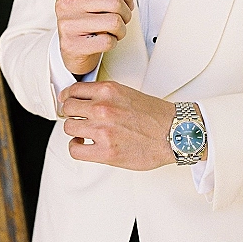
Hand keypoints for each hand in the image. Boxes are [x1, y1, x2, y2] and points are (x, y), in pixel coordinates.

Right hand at [55, 0, 138, 76]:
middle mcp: (66, 2)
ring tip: (111, 31)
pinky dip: (112, 43)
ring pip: (114, 22)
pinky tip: (102, 41)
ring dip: (120, 30)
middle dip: (126, 14)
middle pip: (116, 2)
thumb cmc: (89, 17)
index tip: (124, 4)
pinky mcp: (71, 44)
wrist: (73, 48)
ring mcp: (66, 23)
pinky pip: (107, 41)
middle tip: (119, 20)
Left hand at [58, 80, 175, 169]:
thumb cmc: (156, 117)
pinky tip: (84, 145)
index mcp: (109, 91)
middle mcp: (103, 108)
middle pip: (68, 108)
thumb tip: (85, 101)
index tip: (69, 103)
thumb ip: (105, 96)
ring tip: (84, 133)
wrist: (175, 133)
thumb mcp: (127, 94)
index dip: (69, 98)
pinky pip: (75, 149)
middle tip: (77, 119)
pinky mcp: (105, 151)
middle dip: (72, 114)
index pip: (74, 90)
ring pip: (68, 128)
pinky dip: (76, 147)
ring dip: (75, 131)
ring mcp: (102, 130)